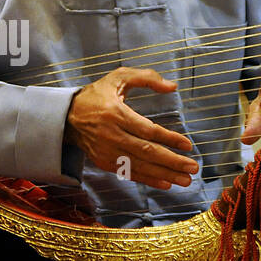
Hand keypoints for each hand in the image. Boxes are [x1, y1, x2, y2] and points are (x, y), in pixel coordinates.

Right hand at [64, 67, 198, 189]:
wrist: (66, 117)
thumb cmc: (96, 95)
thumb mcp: (118, 77)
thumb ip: (146, 77)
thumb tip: (172, 86)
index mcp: (116, 114)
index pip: (147, 130)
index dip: (169, 139)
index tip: (188, 145)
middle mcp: (112, 135)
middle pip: (147, 152)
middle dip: (172, 161)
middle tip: (193, 168)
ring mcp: (107, 151)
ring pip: (140, 166)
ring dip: (165, 174)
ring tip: (185, 180)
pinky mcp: (105, 162)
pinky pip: (130, 173)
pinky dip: (149, 179)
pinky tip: (166, 183)